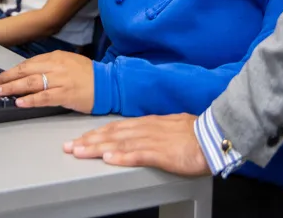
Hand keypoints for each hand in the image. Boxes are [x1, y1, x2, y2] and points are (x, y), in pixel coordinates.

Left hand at [0, 51, 93, 112]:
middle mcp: (57, 66)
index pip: (29, 63)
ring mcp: (61, 79)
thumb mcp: (68, 62)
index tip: (1, 76)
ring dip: (14, 88)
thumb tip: (30, 74)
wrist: (107, 83)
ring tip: (1, 93)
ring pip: (32, 83)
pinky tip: (20, 102)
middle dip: (8, 78)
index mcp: (57, 57)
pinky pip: (44, 96)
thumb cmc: (88, 75)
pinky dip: (30, 99)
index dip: (13, 71)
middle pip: (27, 71)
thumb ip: (51, 66)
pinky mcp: (65, 94)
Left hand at [64, 114, 210, 175]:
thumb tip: (141, 134)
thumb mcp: (170, 127)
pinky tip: (108, 158)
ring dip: (97, 147)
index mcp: (148, 123)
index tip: (80, 138)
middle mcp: (146, 129)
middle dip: (88, 140)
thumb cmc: (195, 133)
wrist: (213, 135)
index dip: (96, 133)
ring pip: (119, 143)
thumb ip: (153, 130)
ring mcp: (152, 140)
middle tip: (69, 146)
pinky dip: (121, 156)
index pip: (116, 127)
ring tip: (79, 151)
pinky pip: (138, 155)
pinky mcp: (162, 153)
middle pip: (112, 134)